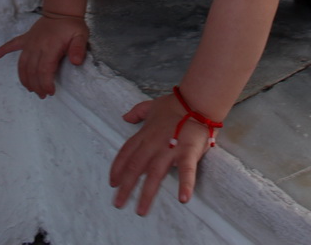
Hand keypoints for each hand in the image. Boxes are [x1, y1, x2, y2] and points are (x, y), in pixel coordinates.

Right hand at [0, 13, 88, 97]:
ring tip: (31, 89)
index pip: (44, 70)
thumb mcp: (81, 36)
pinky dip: (3, 49)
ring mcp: (29, 42)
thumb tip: (76, 62)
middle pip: (32, 71)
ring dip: (24, 79)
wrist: (62, 11)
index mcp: (50, 47)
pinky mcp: (26, 38)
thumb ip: (78, 49)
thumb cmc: (71, 25)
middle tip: (42, 95)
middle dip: (36, 86)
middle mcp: (37, 46)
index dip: (45, 83)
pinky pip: (12, 44)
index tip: (50, 92)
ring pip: (22, 64)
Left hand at [110, 94, 213, 215]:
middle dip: (125, 187)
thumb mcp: (152, 105)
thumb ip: (137, 112)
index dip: (118, 168)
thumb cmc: (176, 104)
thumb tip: (125, 116)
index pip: (126, 153)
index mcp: (145, 134)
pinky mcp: (188, 152)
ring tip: (141, 211)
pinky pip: (187, 171)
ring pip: (155, 174)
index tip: (112, 182)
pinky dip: (185, 184)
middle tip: (118, 203)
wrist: (198, 100)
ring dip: (147, 194)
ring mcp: (170, 149)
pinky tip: (183, 199)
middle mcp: (154, 144)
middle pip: (135, 167)